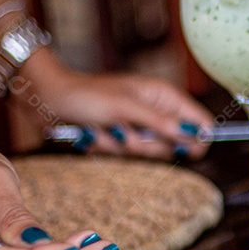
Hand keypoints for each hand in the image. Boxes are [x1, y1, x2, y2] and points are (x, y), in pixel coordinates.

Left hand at [17, 50, 215, 160]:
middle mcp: (157, 111)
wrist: (48, 99)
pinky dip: (109, 147)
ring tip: (104, 129)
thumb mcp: (125, 108)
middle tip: (125, 131)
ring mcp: (140, 125)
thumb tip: (193, 135)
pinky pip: (128, 154)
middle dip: (147, 143)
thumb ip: (161, 123)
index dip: (198, 138)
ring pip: (149, 151)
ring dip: (123, 145)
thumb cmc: (86, 95)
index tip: (185, 150)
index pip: (200, 120)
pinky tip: (95, 133)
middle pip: (175, 143)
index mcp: (164, 96)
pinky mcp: (123, 137)